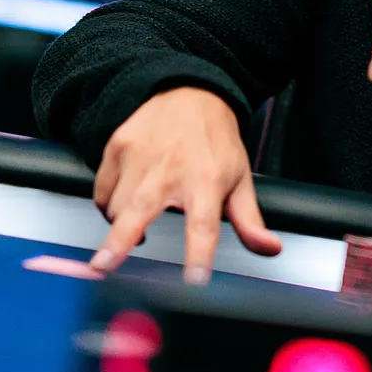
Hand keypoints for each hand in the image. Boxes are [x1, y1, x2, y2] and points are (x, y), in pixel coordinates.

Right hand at [89, 87, 281, 278]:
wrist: (190, 92)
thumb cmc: (215, 140)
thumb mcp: (239, 178)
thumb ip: (249, 220)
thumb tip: (269, 249)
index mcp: (206, 180)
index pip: (205, 224)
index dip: (199, 253)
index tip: (194, 279)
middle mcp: (170, 168)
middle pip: (141, 209)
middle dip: (118, 241)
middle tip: (101, 267)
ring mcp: (139, 155)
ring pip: (116, 204)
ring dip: (118, 228)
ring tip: (127, 234)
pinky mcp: (117, 146)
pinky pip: (103, 189)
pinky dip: (107, 205)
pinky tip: (122, 206)